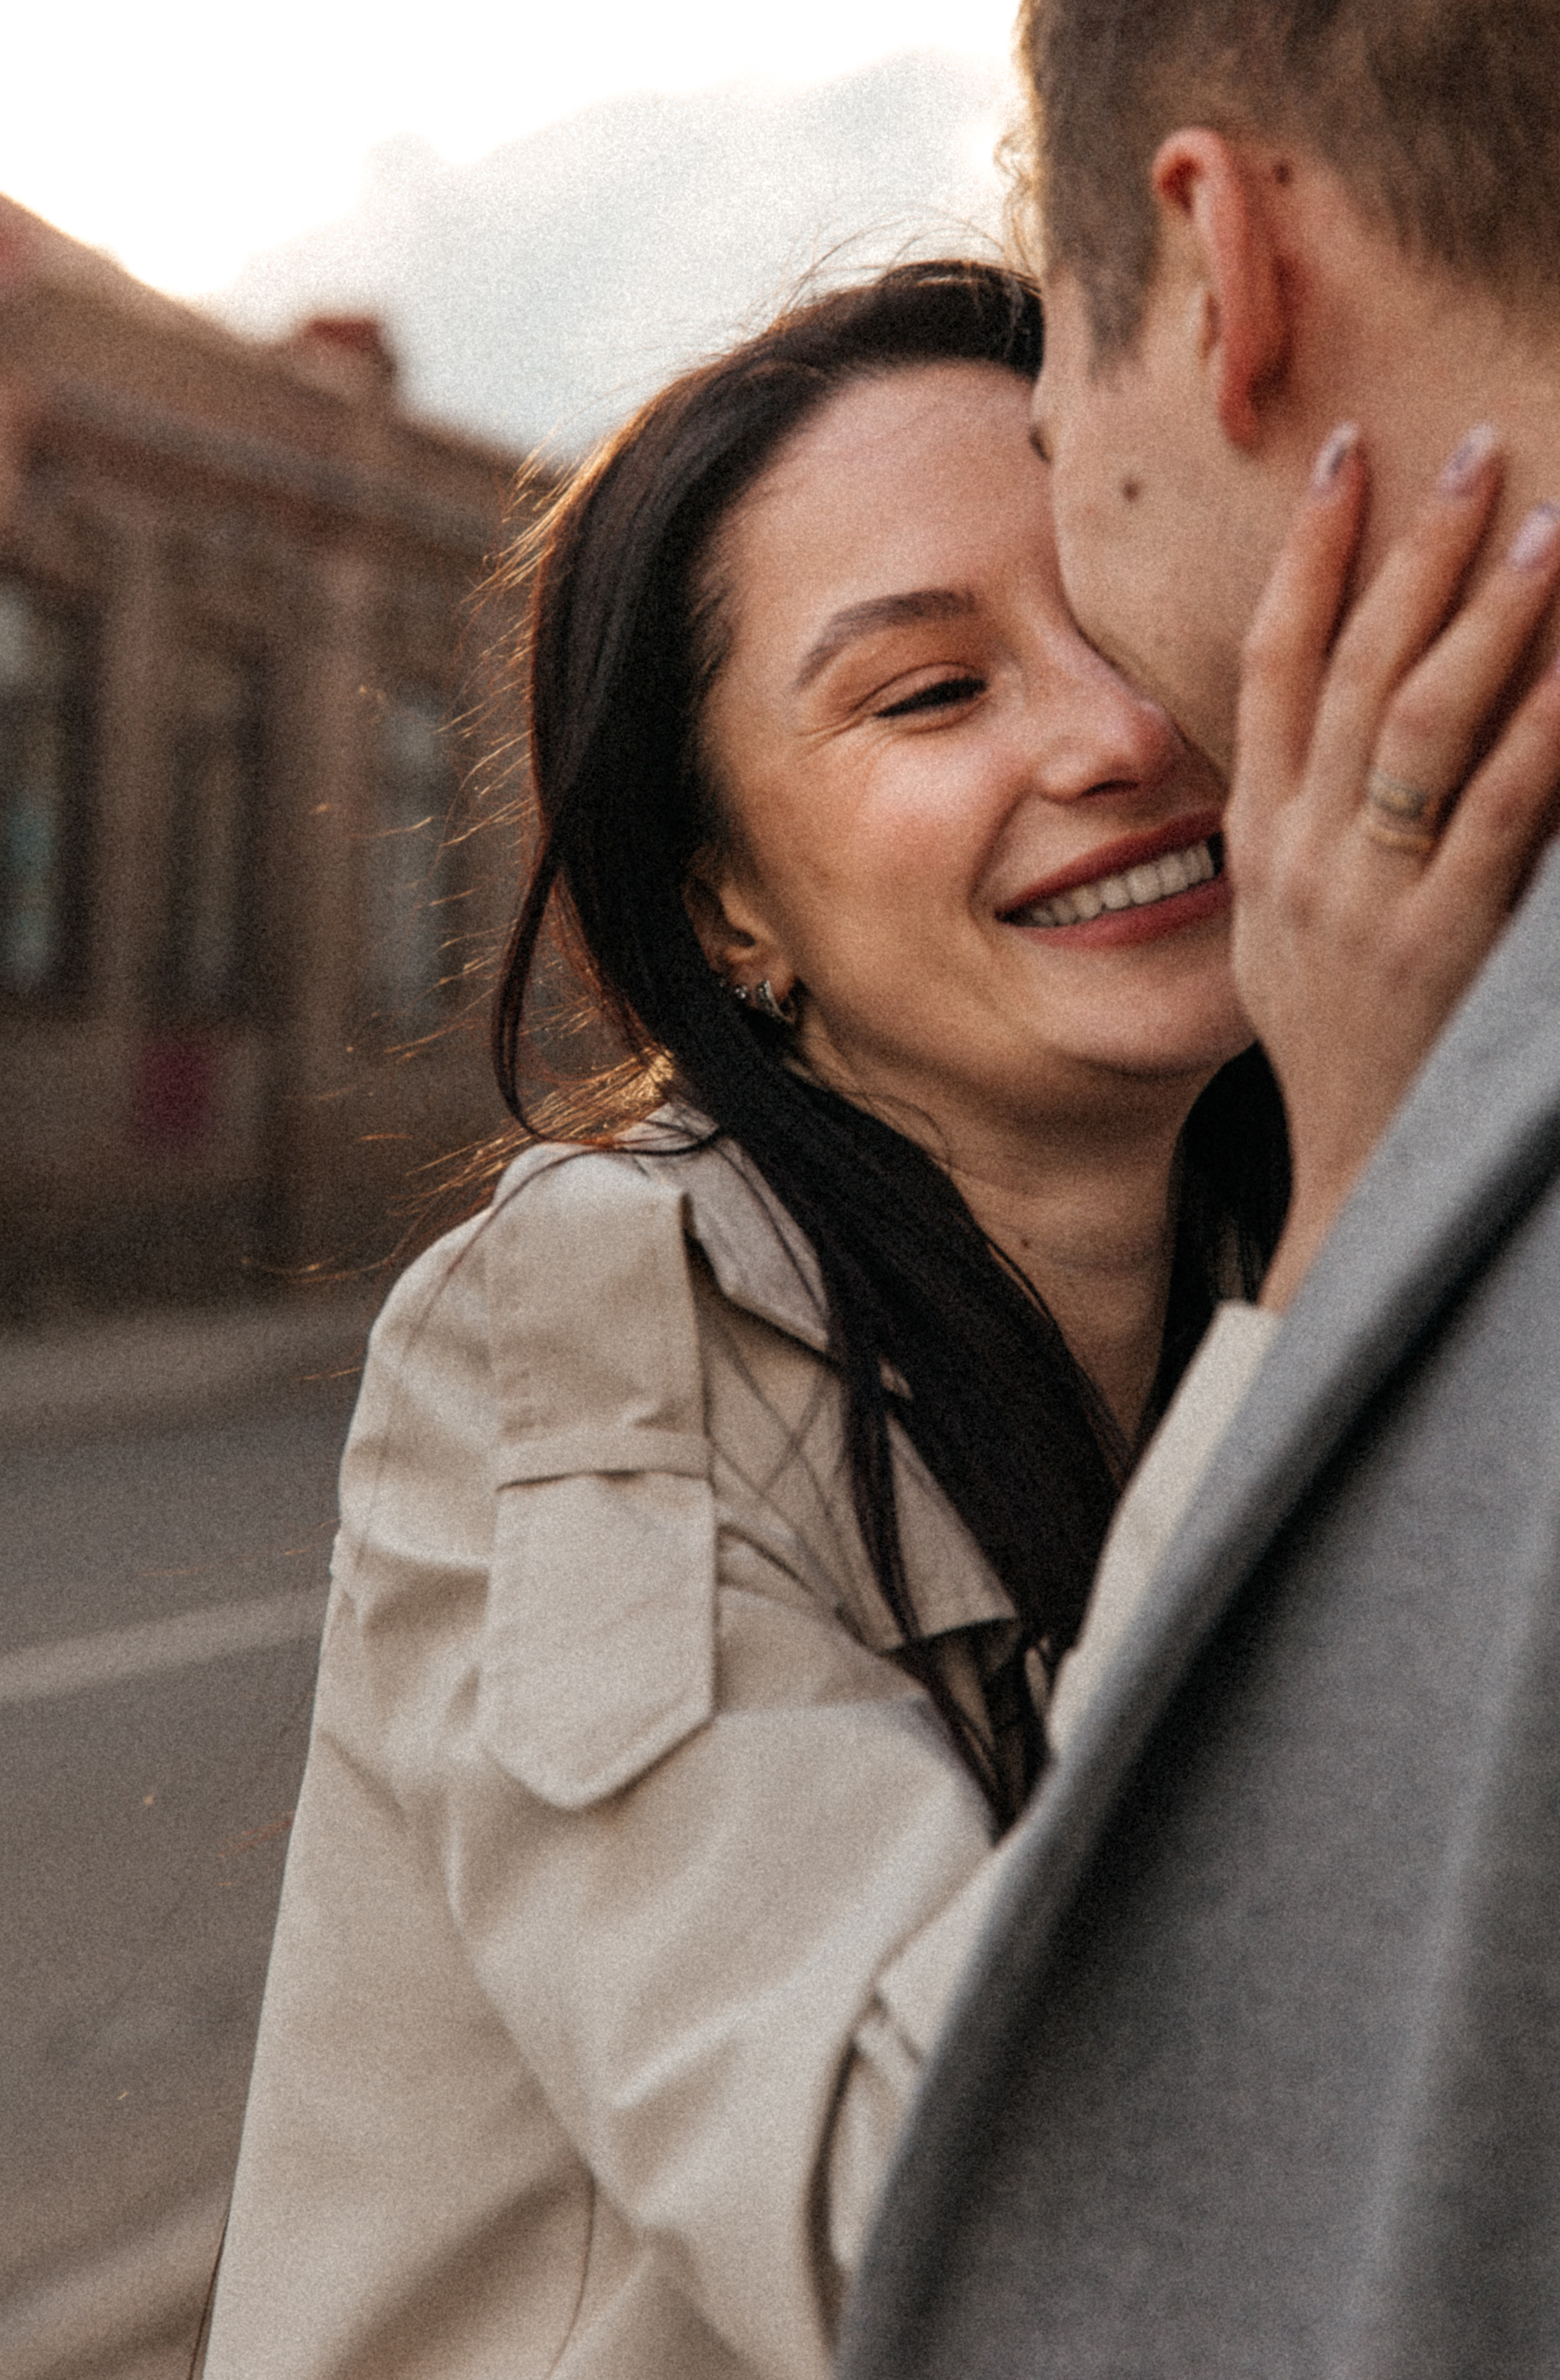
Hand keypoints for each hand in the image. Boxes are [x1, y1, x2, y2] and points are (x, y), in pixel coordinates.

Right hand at [1227, 424, 1559, 1310]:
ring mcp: (1365, 901)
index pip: (1272, 667)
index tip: (1347, 454)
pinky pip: (1497, 815)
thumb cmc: (1338, 1039)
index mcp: (1262, 840)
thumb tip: (1354, 722)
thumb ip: (1305, 825)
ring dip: (1486, 617)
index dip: (1310, 556)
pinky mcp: (1439, 945)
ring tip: (1547, 528)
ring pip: (1421, 726)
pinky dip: (1544, 732)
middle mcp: (1302, 857)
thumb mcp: (1283, 927)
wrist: (1358, 1169)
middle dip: (1414, 553)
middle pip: (1354, 672)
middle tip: (1476, 453)